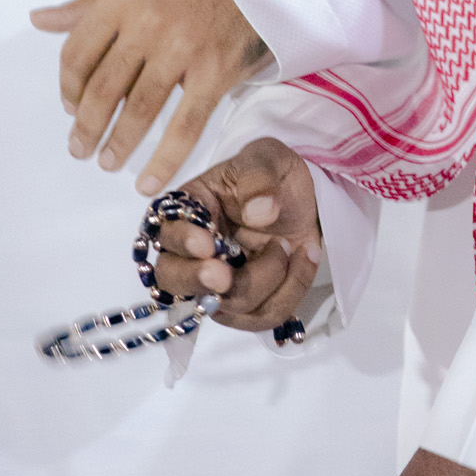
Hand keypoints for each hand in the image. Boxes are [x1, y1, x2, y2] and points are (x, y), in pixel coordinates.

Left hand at [30, 0, 270, 193]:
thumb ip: (87, 7)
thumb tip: (38, 19)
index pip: (78, 53)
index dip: (68, 88)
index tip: (70, 108)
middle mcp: (149, 20)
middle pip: (103, 87)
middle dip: (87, 126)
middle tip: (80, 150)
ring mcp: (183, 47)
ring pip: (139, 110)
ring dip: (118, 144)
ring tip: (107, 163)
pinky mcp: (215, 71)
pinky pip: (184, 125)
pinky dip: (164, 159)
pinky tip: (148, 181)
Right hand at [150, 137, 322, 331]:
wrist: (307, 197)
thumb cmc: (274, 173)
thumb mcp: (267, 158)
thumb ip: (258, 178)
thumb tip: (258, 212)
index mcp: (190, 210)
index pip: (167, 232)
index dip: (183, 244)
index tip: (208, 245)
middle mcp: (194, 252)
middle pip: (173, 283)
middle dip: (199, 282)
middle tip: (225, 276)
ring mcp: (219, 283)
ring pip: (226, 307)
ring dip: (265, 278)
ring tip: (287, 243)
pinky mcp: (248, 304)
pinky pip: (262, 317)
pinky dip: (290, 290)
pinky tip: (304, 256)